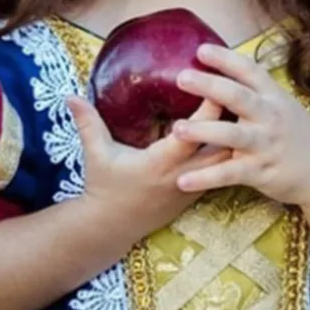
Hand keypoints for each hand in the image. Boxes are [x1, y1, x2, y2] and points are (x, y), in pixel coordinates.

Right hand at [68, 96, 229, 241]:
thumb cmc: (104, 187)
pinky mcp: (196, 193)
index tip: (215, 82)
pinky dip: (228, 152)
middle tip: (236, 92)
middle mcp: (182, 175)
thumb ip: (88, 123)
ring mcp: (192, 187)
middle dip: (231, 120)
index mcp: (160, 162)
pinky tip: (232, 133)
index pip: (194, 132)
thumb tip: (70, 95)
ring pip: (227, 160)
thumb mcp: (95, 155)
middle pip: (222, 146)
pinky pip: (221, 171)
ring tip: (239, 109)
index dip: (208, 108)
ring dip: (233, 136)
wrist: (110, 227)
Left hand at [171, 44, 309, 206]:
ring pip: (231, 135)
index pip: (249, 70)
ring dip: (203, 131)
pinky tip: (181, 180)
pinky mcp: (260, 171)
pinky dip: (205, 178)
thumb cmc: (295, 133)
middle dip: (209, 86)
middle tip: (181, 77)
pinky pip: (229, 174)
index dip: (225, 58)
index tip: (200, 49)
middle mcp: (269, 116)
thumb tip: (221, 68)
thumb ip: (253, 90)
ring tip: (176, 129)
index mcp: (272, 96)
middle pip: (238, 96)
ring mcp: (265, 144)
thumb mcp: (281, 105)